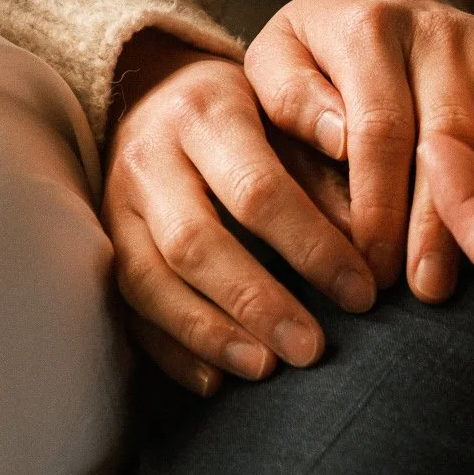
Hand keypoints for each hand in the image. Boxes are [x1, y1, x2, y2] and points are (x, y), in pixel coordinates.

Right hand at [103, 31, 376, 395]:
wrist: (163, 93)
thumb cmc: (253, 110)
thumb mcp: (294, 113)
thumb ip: (329, 169)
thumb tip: (373, 240)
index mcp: (206, 112)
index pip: (258, 190)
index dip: (312, 247)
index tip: (362, 293)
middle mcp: (148, 156)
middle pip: (195, 242)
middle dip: (257, 302)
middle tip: (312, 350)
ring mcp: (114, 204)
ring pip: (148, 281)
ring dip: (209, 333)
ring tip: (265, 368)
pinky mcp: (100, 244)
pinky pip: (124, 307)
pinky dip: (169, 349)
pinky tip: (213, 381)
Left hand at [243, 0, 473, 301]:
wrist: (370, 0)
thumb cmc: (315, 56)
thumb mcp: (273, 67)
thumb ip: (291, 106)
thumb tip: (340, 144)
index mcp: (361, 30)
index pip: (378, 130)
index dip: (379, 206)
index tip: (374, 268)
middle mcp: (426, 25)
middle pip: (444, 133)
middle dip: (435, 220)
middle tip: (426, 286)